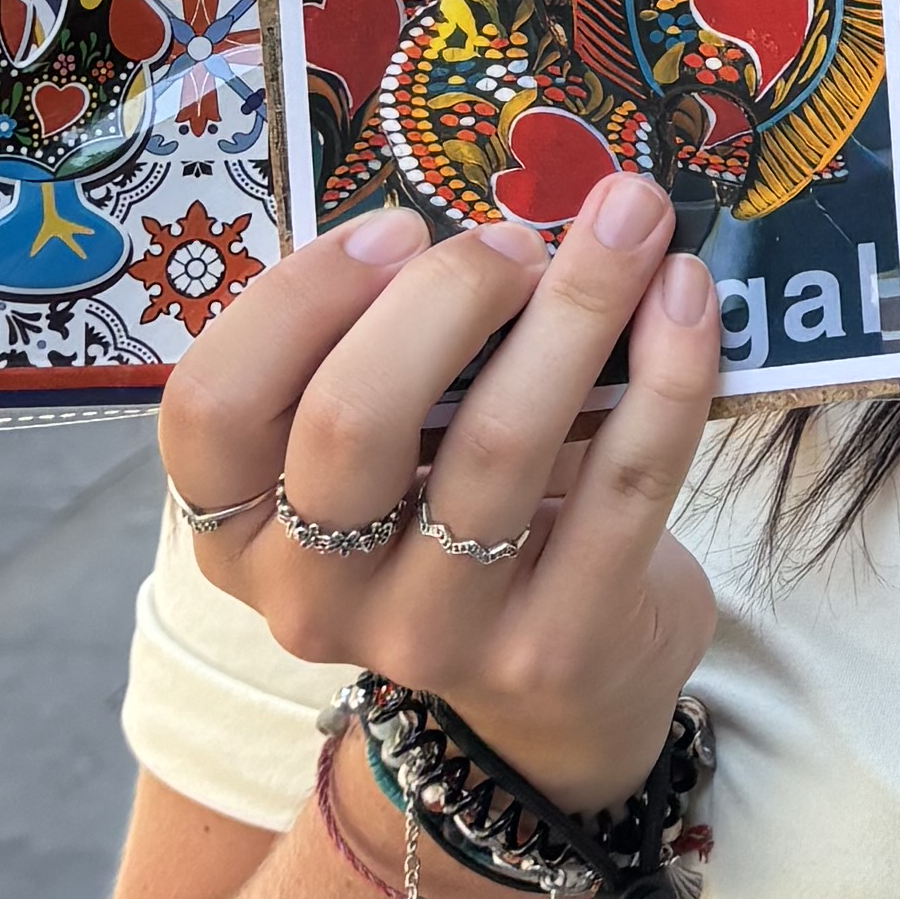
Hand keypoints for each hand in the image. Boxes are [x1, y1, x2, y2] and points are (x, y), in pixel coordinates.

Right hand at [155, 172, 721, 811]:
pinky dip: (667, 372)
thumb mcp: (383, 447)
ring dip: (578, 305)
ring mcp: (432, 635)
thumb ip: (383, 348)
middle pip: (349, 421)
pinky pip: (622, 485)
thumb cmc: (452, 516)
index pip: (212, 406)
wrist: (561, 683)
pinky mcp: (554, 647)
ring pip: (497, 444)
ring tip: (630, 219)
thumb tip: (483, 215)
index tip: (398, 230)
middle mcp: (312, 595)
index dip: (300, 298)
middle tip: (519, 238)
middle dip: (447, 295)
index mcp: (239, 528)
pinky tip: (686, 296)